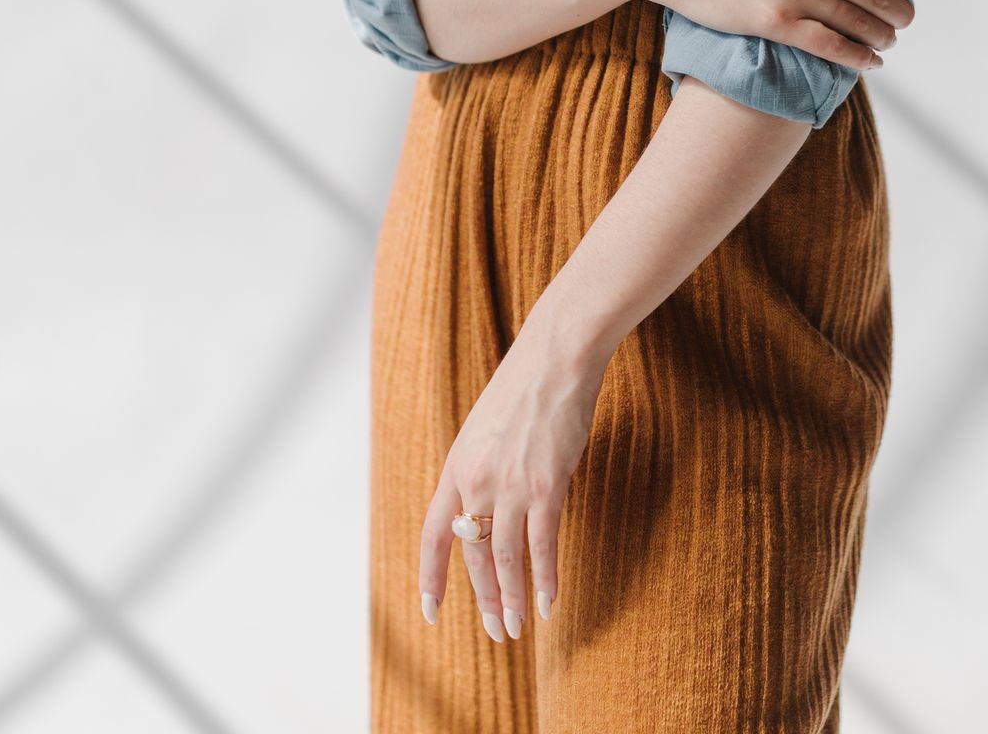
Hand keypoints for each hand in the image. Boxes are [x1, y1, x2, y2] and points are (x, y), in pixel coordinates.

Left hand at [418, 305, 606, 640]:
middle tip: (495, 632)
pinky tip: (546, 602)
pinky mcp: (545, 485)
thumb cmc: (528, 386)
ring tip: (515, 629)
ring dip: (509, 599)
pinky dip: (543, 578)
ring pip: (505, 559)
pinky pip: (542, 544)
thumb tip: (490, 501)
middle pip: (473, 555)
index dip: (431, 577)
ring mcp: (509, 486)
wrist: (556, 356)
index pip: (434, 536)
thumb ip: (482, 467)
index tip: (431, 611)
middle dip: (483, 598)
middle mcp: (475, 483)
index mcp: (456, 468)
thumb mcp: (487, 428)